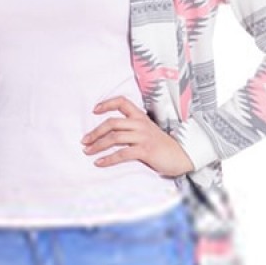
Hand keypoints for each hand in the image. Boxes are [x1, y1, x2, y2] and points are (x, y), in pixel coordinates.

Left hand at [80, 96, 194, 176]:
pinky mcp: (145, 150)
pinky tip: (99, 162)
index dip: (107, 104)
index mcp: (140, 117)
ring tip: (87, 152)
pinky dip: (108, 159)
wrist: (181, 156)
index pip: (122, 102)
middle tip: (84, 141)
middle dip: (95, 132)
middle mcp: (140, 124)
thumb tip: (110, 133)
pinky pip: (122, 154)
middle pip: (112, 122)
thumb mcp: (147, 131)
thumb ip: (133, 128)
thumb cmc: (161, 145)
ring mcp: (143, 137)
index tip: (95, 110)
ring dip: (97, 145)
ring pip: (114, 138)